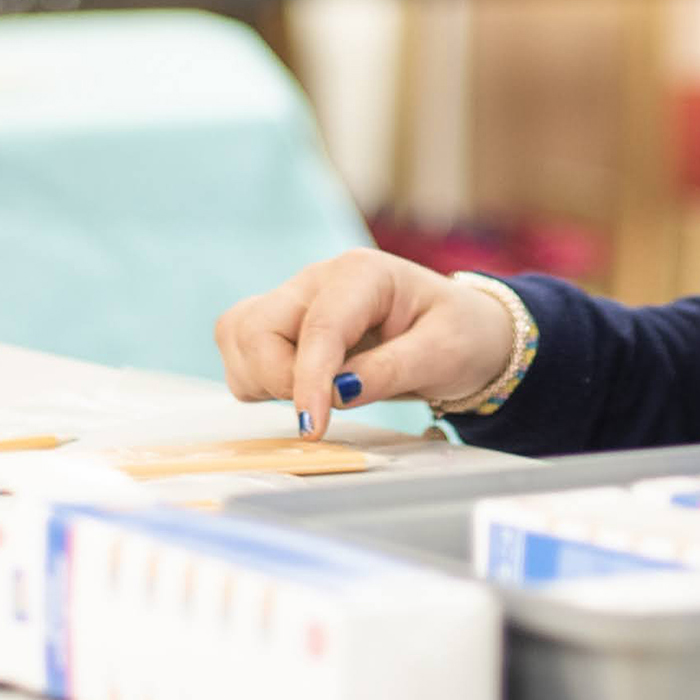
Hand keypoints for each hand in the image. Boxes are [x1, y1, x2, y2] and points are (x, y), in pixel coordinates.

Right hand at [215, 250, 517, 436]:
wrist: (462, 332)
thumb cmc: (459, 335)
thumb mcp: (444, 353)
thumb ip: (392, 370)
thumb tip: (339, 392)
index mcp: (362, 273)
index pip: (319, 326)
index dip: (308, 379)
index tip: (312, 426)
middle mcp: (317, 280)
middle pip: (256, 326)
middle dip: (278, 378)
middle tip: (321, 412)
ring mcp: (294, 300)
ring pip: (237, 336)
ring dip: (262, 379)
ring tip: (314, 398)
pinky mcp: (282, 325)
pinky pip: (241, 351)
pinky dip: (256, 379)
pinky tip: (299, 391)